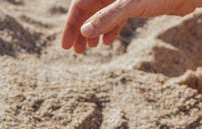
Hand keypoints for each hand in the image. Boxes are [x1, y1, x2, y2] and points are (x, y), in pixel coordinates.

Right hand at [61, 0, 196, 52]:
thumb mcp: (130, 5)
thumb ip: (107, 17)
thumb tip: (85, 32)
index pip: (80, 5)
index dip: (71, 26)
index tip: (66, 45)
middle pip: (89, 11)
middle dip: (81, 31)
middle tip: (77, 51)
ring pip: (101, 15)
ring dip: (94, 32)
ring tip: (90, 48)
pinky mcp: (134, 4)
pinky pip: (115, 17)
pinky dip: (110, 30)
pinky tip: (108, 42)